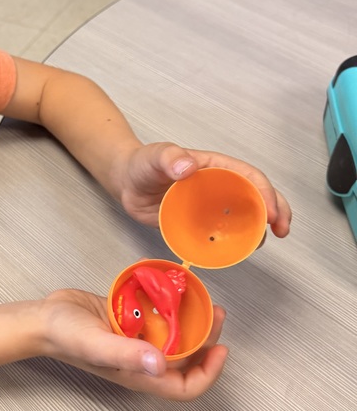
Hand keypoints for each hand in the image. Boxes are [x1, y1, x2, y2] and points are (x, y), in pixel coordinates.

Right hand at [40, 289, 227, 400]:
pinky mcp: (131, 323)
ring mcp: (138, 341)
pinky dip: (173, 308)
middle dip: (208, 341)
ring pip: (177, 338)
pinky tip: (176, 291)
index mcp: (140, 374)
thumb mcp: (96, 344)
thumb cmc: (66, 336)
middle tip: (216, 313)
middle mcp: (143, 361)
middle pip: (187, 361)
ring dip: (194, 322)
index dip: (208, 374)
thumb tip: (161, 365)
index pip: (185, 388)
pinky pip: (160, 320)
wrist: (44, 317)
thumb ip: (127, 354)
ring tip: (203, 300)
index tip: (221, 349)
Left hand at [114, 143, 291, 237]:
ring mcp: (212, 206)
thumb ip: (169, 158)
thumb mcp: (155, 157)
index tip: (271, 212)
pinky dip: (235, 242)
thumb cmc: (143, 164)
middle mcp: (219, 186)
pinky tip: (239, 252)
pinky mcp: (201, 223)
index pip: (248, 176)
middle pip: (256, 195)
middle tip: (283, 230)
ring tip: (262, 245)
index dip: (265, 192)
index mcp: (215, 167)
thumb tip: (187, 167)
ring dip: (260, 229)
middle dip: (276, 210)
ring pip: (244, 216)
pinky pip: (223, 232)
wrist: (127, 183)